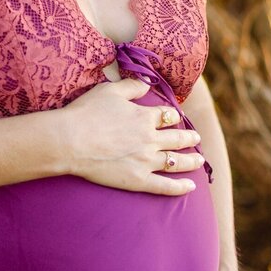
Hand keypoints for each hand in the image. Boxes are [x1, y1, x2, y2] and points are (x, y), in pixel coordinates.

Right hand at [60, 77, 204, 196]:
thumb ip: (131, 86)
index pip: (167, 116)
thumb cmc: (86, 113)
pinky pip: (164, 186)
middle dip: (189, 138)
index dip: (173, 116)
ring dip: (191, 161)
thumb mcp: (109, 91)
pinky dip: (180, 187)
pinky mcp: (138, 180)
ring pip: (176, 161)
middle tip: (196, 138)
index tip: (175, 117)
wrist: (70, 140)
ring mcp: (146, 161)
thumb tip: (146, 83)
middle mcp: (150, 139)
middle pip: (177, 138)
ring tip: (199, 160)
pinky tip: (191, 187)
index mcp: (144, 117)